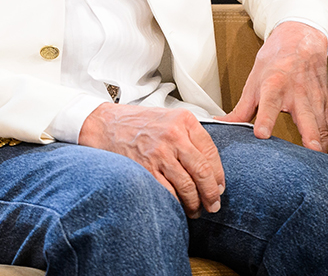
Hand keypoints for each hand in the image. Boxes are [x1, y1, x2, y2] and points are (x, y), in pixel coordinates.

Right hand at [78, 102, 224, 217]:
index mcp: (184, 121)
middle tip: (214, 204)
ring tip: (196, 210)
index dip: (218, 174)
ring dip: (195, 203)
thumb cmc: (140, 123)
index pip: (211, 152)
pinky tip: (178, 207)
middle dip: (211, 193)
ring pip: (187, 186)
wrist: (107, 125)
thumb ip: (190, 135)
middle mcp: (174, 136)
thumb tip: (210, 164)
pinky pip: (168, 193)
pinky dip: (176, 204)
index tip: (220, 186)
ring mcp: (159, 154)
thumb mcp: (170, 118)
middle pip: (202, 171)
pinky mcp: (145, 169)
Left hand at [219, 21, 327, 152]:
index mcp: (274, 85)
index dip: (265, 119)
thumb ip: (240, 110)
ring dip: (321, 144)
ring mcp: (314, 97)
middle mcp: (297, 92)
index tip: (261, 134)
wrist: (300, 38)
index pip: (269, 104)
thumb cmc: (275, 60)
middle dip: (309, 135)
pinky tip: (325, 154)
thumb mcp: (254, 81)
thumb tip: (220, 125)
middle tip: (311, 152)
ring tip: (319, 164)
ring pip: (321, 123)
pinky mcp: (325, 101)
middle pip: (305, 116)